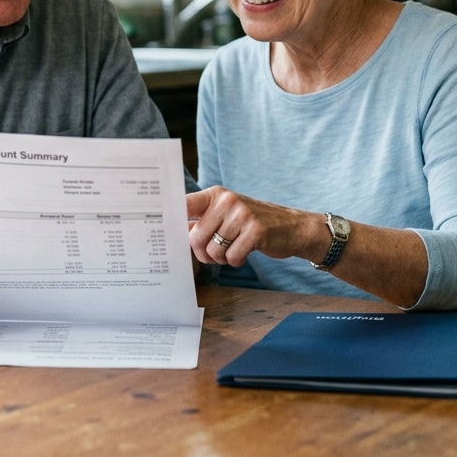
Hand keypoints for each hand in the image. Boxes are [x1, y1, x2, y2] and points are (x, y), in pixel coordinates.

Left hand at [186, 186, 326, 267]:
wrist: (293, 227)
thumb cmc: (253, 223)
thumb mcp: (227, 215)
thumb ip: (202, 221)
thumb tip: (177, 232)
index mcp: (216, 194)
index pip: (184, 204)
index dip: (172, 220)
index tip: (163, 232)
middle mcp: (227, 200)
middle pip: (196, 237)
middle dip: (204, 253)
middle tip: (216, 253)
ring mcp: (242, 214)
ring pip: (214, 250)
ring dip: (222, 258)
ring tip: (234, 249)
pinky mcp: (256, 231)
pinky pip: (232, 258)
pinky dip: (237, 261)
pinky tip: (246, 251)